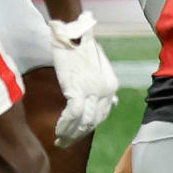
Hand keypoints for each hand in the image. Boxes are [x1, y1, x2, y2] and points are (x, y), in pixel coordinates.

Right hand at [48, 12, 118, 146]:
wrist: (72, 30)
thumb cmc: (82, 46)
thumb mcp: (99, 65)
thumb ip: (105, 85)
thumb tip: (114, 103)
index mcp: (112, 84)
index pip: (104, 113)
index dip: (90, 126)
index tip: (79, 133)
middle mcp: (106, 90)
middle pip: (94, 121)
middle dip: (80, 135)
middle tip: (68, 142)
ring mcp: (92, 90)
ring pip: (84, 122)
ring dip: (72, 134)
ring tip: (61, 141)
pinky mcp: (76, 88)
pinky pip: (72, 115)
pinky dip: (65, 125)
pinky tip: (57, 131)